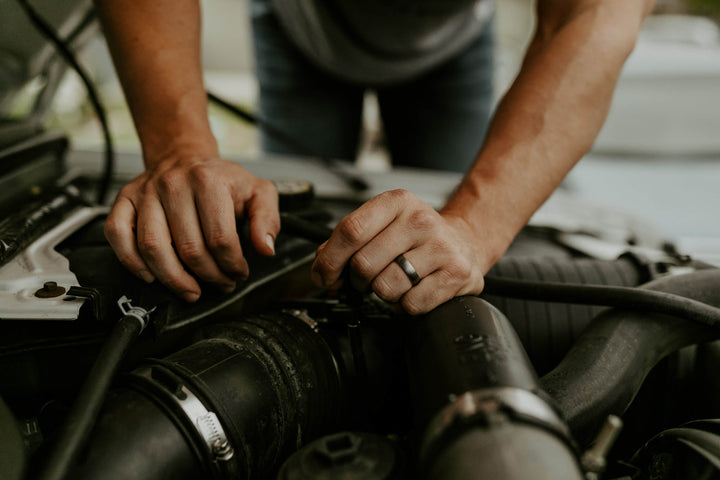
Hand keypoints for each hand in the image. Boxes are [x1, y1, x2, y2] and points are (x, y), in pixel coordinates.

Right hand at [104, 156, 279, 301]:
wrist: (184, 157)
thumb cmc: (221, 180)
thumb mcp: (258, 192)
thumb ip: (267, 220)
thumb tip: (265, 249)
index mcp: (208, 181)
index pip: (220, 238)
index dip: (232, 265)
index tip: (238, 272)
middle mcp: (173, 184)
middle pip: (188, 249)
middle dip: (208, 276)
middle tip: (220, 284)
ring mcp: (145, 193)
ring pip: (152, 248)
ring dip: (173, 279)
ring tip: (191, 290)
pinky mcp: (125, 201)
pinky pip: (118, 235)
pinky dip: (132, 262)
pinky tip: (152, 276)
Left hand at [311, 189, 487, 313]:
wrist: (464, 243)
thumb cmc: (416, 237)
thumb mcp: (382, 225)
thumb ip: (347, 242)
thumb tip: (321, 270)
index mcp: (396, 202)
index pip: (350, 230)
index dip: (329, 260)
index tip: (324, 276)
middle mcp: (420, 220)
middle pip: (364, 264)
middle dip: (357, 281)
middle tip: (366, 280)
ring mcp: (440, 246)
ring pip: (385, 288)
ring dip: (383, 294)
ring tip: (396, 282)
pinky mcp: (456, 274)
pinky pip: (411, 304)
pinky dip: (406, 305)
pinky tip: (414, 290)